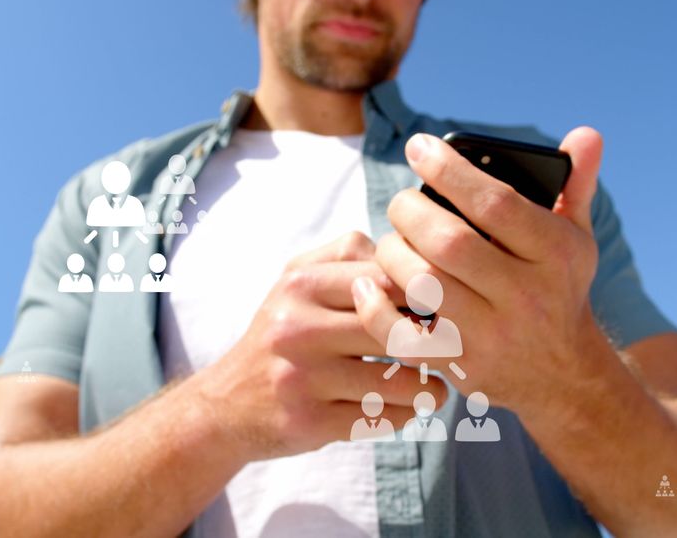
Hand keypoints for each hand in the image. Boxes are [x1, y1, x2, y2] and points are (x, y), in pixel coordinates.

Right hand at [201, 232, 447, 461]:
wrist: (226, 404)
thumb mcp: (298, 280)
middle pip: (399, 330)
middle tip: (450, 351)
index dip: (426, 295)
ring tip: (434, 386)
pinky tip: (405, 408)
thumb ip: (349, 255)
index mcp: (301, 284)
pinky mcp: (310, 422)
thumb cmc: (282, 334)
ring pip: (401, 381)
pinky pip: (383, 418)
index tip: (439, 311)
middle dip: (436, 343)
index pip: (389, 280)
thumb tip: (410, 255)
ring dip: (430, 388)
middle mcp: (298, 328)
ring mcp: (304, 378)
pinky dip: (406, 415)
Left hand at [351, 128, 604, 419]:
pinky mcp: (461, 366)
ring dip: (392, 253)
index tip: (420, 147)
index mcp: (555, 254)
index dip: (450, 170)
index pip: (496, 203)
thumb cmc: (558, 289)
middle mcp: (526, 297)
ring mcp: (491, 336)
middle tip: (401, 203)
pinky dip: (377, 309)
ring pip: (422, 285)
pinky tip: (369, 284)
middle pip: (450, 243)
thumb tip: (586, 134)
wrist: (562, 375)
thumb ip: (576, 183)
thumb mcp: (575, 238)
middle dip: (411, 212)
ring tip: (392, 241)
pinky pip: (404, 336)